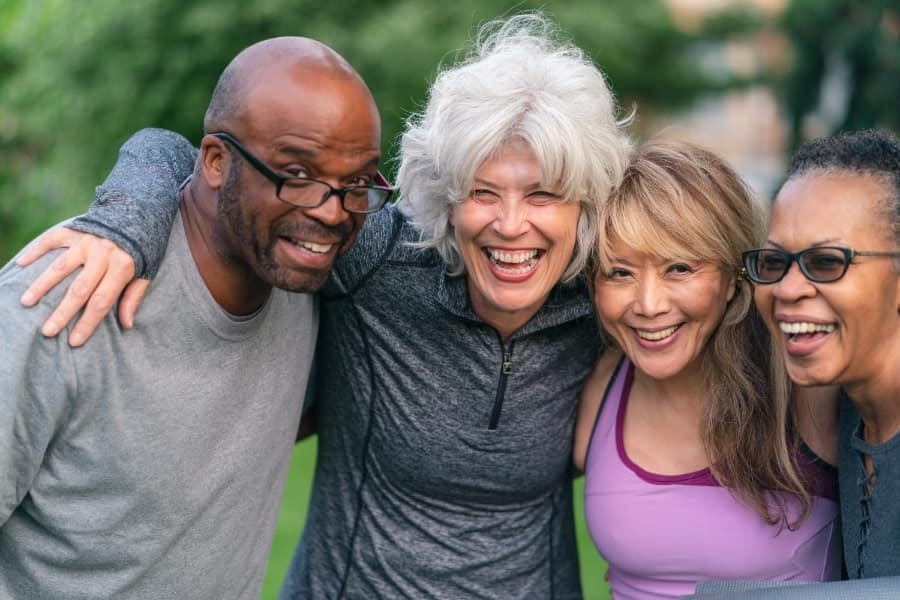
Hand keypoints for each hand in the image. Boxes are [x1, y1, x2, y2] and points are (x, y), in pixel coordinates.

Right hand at [17, 227, 148, 345]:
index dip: (88, 323)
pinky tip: (22, 264)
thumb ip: (134, 296)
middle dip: (63, 312)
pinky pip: (52, 241)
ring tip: (26, 302)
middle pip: (79, 289)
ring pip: (60, 267)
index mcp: (122, 267)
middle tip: (47, 331)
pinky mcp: (75, 229)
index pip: (102, 301)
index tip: (74, 341)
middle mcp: (102, 255)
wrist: (140, 208)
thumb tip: (127, 324)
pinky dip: (36, 252)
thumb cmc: (144, 245)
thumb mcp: (147, 270)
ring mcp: (86, 241)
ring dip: (42, 285)